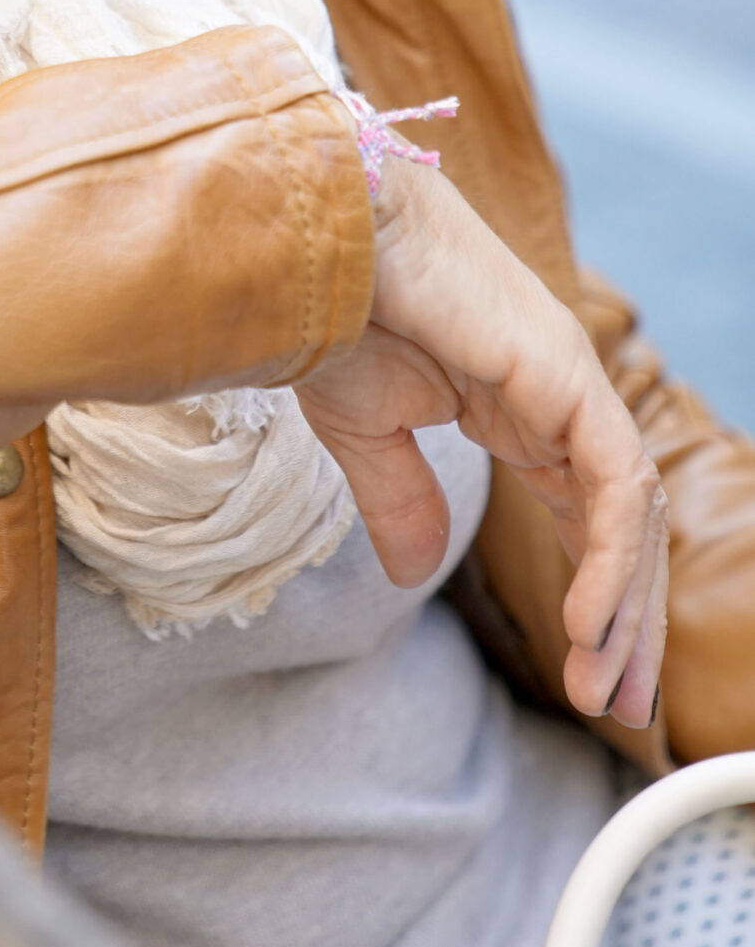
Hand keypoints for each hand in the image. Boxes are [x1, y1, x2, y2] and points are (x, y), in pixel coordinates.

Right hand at [296, 158, 667, 729]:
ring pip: (629, 512)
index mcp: (523, 402)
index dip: (597, 595)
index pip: (587, 513)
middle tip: (616, 707)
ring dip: (620, 608)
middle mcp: (561, 393)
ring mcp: (570, 381)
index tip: (588, 675)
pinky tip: (586, 622)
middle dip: (626, 622)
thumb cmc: (334, 310)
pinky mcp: (564, 376)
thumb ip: (402, 499)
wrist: (315, 239)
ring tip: (600, 685)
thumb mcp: (366, 431)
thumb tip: (416, 575)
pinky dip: (607, 558)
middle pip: (623, 524)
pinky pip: (613, 484)